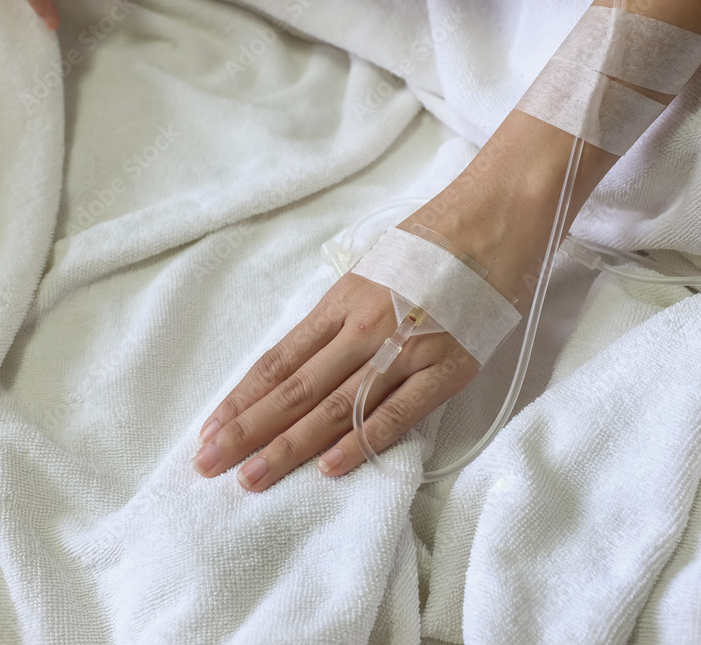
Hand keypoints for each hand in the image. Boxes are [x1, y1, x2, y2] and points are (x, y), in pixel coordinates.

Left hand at [192, 266, 480, 490]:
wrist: (492, 222)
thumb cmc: (430, 242)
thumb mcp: (369, 269)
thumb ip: (338, 315)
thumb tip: (306, 358)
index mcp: (340, 302)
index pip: (279, 360)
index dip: (242, 398)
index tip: (210, 429)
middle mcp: (362, 329)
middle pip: (295, 390)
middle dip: (248, 431)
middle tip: (208, 465)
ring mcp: (403, 351)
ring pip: (336, 408)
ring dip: (290, 446)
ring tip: (251, 479)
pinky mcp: (445, 370)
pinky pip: (396, 414)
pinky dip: (360, 442)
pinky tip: (327, 468)